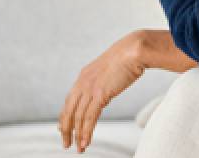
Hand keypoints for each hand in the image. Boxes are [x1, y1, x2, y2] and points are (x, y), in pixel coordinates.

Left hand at [58, 32, 145, 152]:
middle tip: (67, 143)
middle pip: (68, 111)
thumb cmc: (128, 56)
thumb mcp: (109, 69)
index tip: (64, 128)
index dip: (66, 116)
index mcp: (84, 76)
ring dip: (78, 135)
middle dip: (66, 129)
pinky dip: (86, 132)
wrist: (134, 49)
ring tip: (79, 148)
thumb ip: (103, 81)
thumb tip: (105, 92)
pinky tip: (86, 142)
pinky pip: (89, 117)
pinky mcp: (100, 94)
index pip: (69, 101)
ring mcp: (90, 88)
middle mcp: (83, 82)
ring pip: (78, 117)